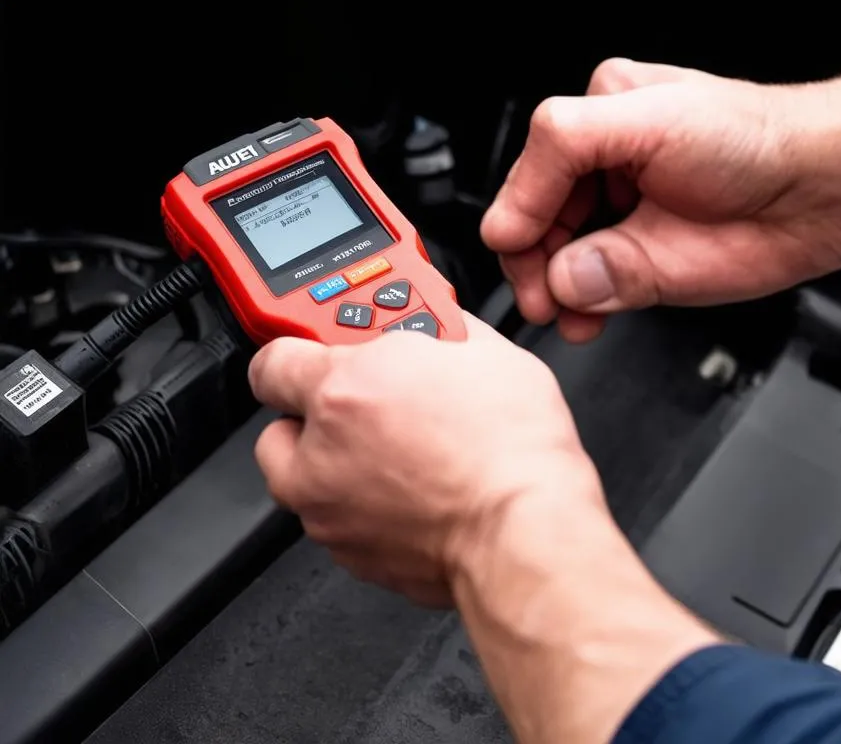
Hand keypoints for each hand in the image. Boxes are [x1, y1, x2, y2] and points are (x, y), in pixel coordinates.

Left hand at [249, 315, 601, 605]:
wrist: (527, 532)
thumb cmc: (511, 449)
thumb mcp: (483, 350)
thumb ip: (438, 330)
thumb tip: (435, 324)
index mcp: (343, 391)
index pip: (273, 359)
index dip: (299, 350)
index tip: (321, 349)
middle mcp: (319, 455)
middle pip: (279, 425)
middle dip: (315, 412)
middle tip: (369, 400)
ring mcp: (330, 513)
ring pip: (306, 481)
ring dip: (338, 464)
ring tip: (399, 451)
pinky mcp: (354, 557)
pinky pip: (342, 522)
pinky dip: (366, 507)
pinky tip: (415, 492)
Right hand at [482, 50, 840, 341]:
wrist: (821, 189)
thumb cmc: (756, 139)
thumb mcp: (650, 123)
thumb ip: (576, 169)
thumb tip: (558, 268)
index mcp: (600, 116)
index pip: (531, 167)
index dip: (520, 211)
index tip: (514, 247)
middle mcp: (603, 166)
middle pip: (536, 218)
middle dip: (534, 258)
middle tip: (541, 294)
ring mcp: (621, 214)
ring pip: (556, 256)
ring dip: (554, 288)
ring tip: (566, 313)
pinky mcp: (640, 255)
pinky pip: (589, 284)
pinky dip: (580, 305)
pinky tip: (585, 316)